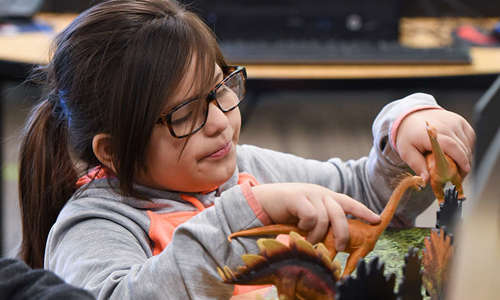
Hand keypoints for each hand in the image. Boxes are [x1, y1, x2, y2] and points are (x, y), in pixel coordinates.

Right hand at [252, 183, 380, 250]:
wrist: (264, 201)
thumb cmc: (287, 212)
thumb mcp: (309, 215)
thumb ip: (323, 221)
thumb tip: (338, 240)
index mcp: (326, 197)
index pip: (349, 203)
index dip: (363, 211)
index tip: (377, 220)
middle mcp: (321, 193)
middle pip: (340, 214)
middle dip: (342, 234)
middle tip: (338, 248)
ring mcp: (309, 193)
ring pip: (324, 219)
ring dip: (317, 235)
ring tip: (308, 238)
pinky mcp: (298, 197)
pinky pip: (311, 217)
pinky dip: (306, 227)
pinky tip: (299, 227)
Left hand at [395, 108, 474, 181]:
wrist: (411, 118)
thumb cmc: (409, 136)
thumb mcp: (407, 152)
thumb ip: (417, 165)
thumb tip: (425, 180)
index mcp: (430, 133)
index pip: (451, 146)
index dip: (460, 159)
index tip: (464, 171)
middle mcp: (445, 125)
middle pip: (462, 147)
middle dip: (463, 164)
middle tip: (457, 177)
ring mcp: (454, 122)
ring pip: (468, 144)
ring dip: (465, 157)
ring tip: (457, 168)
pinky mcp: (460, 121)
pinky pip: (469, 138)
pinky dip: (467, 148)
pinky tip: (459, 155)